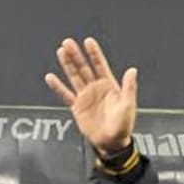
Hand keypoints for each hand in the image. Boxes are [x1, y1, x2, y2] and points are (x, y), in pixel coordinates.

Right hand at [44, 37, 136, 154]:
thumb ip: (129, 87)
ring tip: (60, 51)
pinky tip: (50, 77)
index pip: (100, 66)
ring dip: (67, 64)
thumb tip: (133, 70)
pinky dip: (57, 86)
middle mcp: (96, 88)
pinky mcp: (77, 106)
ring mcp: (85, 96)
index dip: (94, 54)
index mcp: (109, 86)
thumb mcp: (128, 105)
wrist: (112, 142)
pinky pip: (65, 94)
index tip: (88, 41)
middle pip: (84, 68)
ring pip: (74, 76)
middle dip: (76, 55)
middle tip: (67, 42)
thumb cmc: (123, 125)